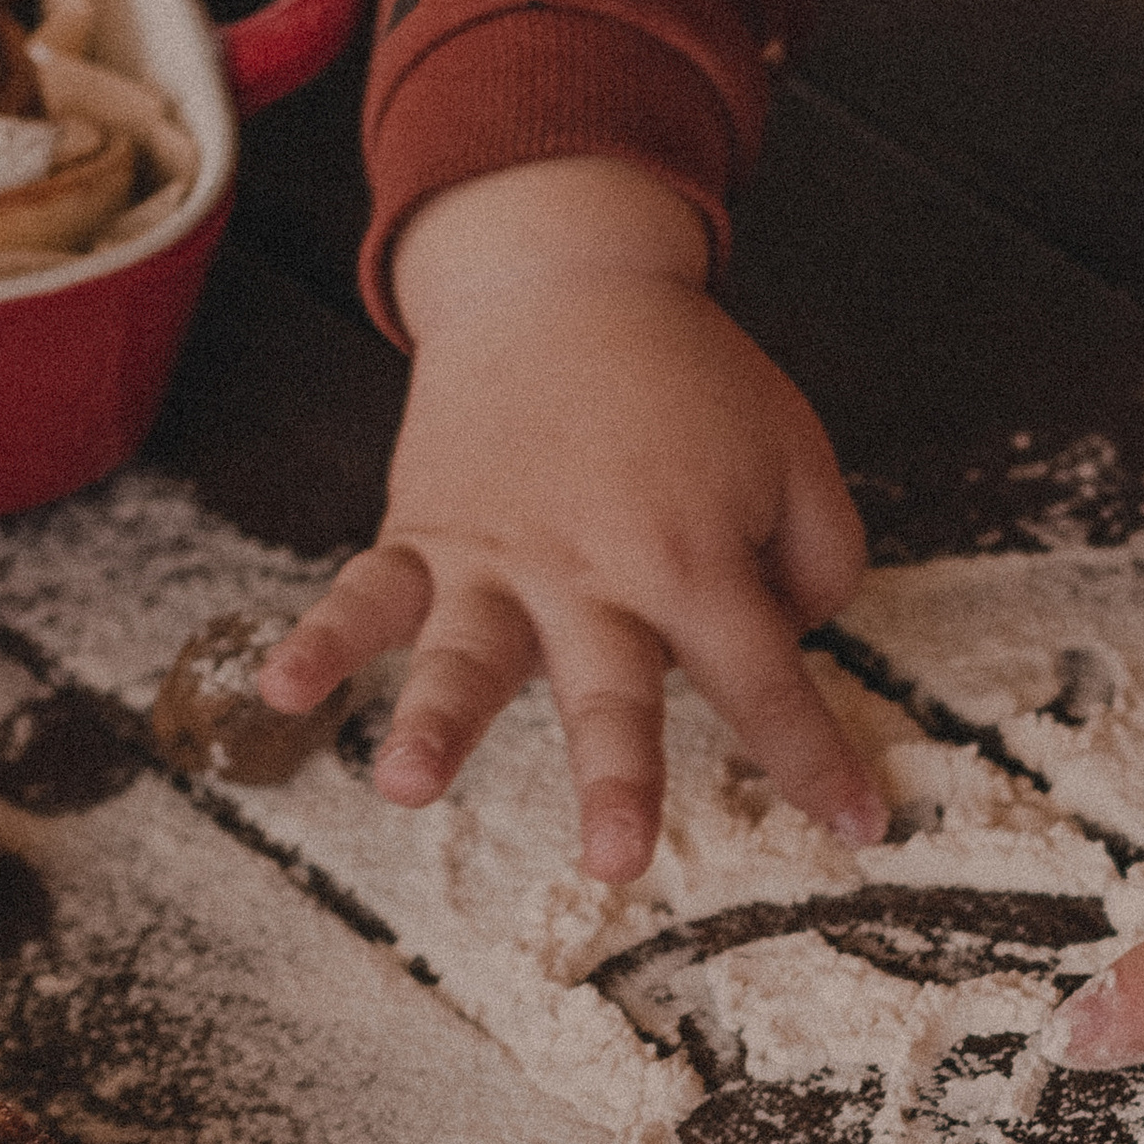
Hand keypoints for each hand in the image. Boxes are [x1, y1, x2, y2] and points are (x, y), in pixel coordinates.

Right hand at [257, 160, 882, 881]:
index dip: (815, 759)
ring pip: (466, 652)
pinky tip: (283, 689)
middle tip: (617, 859)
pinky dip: (320, 639)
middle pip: (609, 691)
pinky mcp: (425, 533)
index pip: (766, 681)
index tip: (860, 829)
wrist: (566, 284)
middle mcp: (594, 573)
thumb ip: (822, 561)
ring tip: (407, 783)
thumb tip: (789, 648)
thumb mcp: (798, 455)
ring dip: (436, 721)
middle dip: (615, 778)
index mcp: (697, 560)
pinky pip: (364, 592)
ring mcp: (497, 558)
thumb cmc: (693, 385)